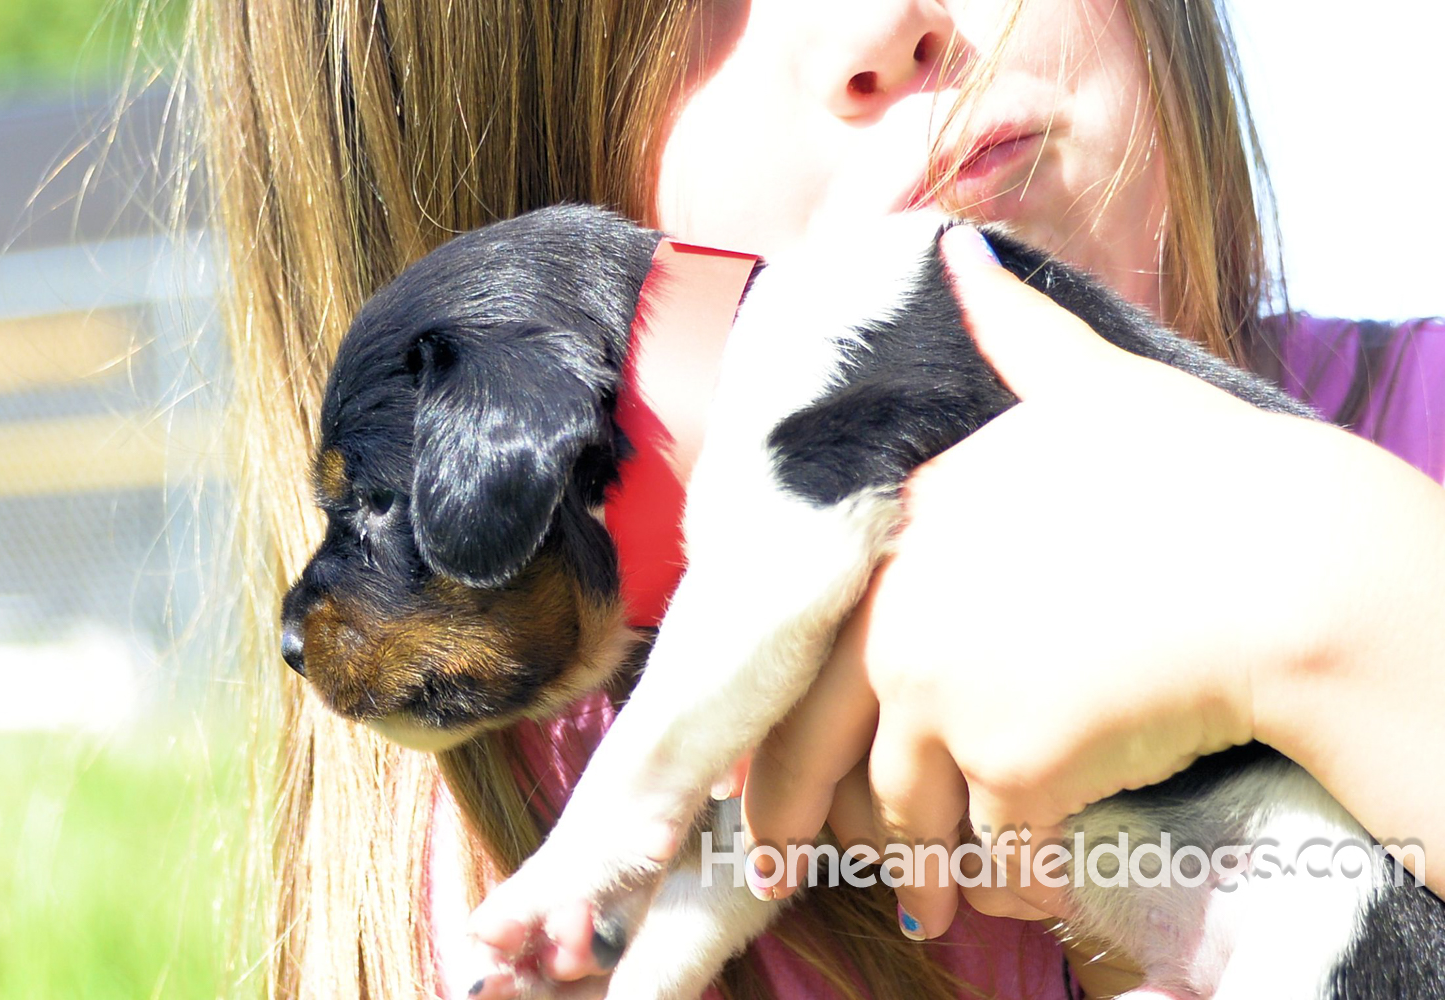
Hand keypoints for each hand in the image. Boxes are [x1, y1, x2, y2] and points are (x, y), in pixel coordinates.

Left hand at [737, 224, 1442, 939]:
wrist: (1285, 562)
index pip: (801, 644)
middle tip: (781, 867)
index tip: (754, 773)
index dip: (772, 721)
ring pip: (906, 812)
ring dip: (918, 870)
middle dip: (794, 820)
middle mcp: (901, 616)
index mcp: (905, 531)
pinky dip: (1011, 885)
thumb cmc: (1196, 472)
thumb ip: (1008, 330)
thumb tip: (956, 249)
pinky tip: (1019, 900)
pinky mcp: (1014, 767)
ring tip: (928, 907)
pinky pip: (998, 851)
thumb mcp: (1087, 384)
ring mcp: (950, 695)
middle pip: (813, 747)